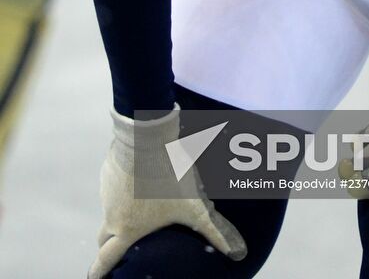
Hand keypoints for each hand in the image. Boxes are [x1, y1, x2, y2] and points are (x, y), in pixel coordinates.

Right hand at [88, 106, 246, 278]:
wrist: (147, 136)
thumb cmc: (170, 175)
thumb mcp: (194, 206)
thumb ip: (213, 231)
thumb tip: (237, 253)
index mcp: (128, 230)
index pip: (107, 259)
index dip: (99, 272)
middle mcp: (112, 214)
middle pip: (104, 238)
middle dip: (108, 246)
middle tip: (117, 247)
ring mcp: (106, 192)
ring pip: (109, 209)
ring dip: (119, 212)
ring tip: (139, 204)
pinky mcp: (108, 171)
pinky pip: (111, 185)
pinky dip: (121, 188)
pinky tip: (138, 178)